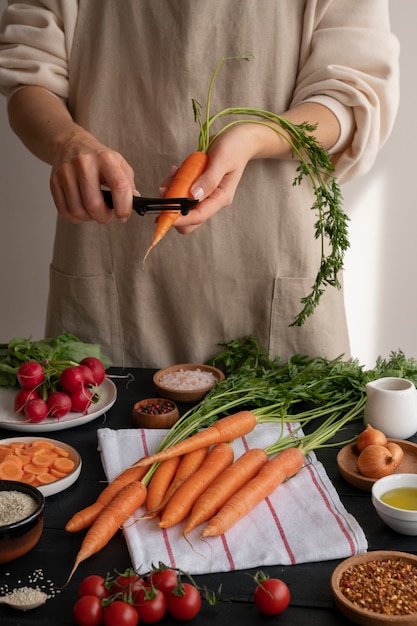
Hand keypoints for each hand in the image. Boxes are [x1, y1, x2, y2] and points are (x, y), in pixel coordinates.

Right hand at [50, 129, 136, 223]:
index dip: (124, 206)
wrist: (71, 144)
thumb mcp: (119, 163)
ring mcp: (66, 172)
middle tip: (106, 215)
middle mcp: (84, 164)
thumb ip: (128, 183)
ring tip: (94, 212)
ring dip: (89, 218)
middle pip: (94, 204)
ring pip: (78, 210)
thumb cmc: (98, 158)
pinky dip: (75, 218)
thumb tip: (133, 201)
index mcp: (105, 158)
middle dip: (103, 217)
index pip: (119, 186)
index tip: (123, 216)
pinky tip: (82, 211)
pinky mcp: (54, 181)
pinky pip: (64, 211)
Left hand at [164, 122, 283, 234]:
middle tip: (164, 190)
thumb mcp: (222, 159)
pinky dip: (174, 183)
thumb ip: (209, 178)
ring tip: (173, 173)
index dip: (179, 218)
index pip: (198, 216)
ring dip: (171, 193)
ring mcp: (205, 194)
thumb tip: (194, 196)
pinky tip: (176, 169)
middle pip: (189, 220)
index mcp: (221, 198)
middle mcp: (212, 200)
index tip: (164, 214)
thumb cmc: (235, 147)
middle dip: (172, 210)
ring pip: (182, 206)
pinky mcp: (198, 187)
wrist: (241, 139)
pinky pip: (181, 192)